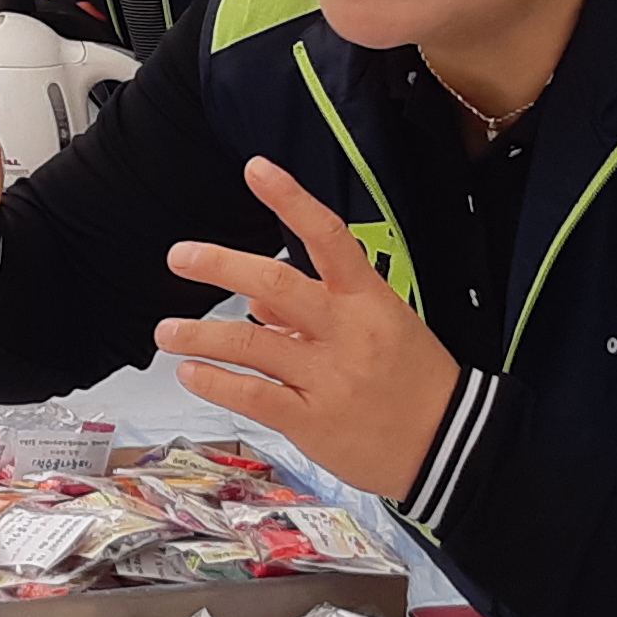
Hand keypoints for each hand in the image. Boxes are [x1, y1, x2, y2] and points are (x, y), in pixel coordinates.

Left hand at [156, 156, 459, 500]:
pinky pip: (252, 395)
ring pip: (250, 345)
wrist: (450, 446)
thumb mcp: (382, 327)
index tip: (256, 170)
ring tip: (166, 331)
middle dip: (221, 266)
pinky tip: (191, 373)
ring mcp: (326, 377)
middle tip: (181, 256)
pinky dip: (215, 382)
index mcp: (368, 300)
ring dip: (200, 334)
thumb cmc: (417, 383)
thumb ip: (316, 311)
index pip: (327, 237)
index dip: (291, 200)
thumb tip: (257, 300)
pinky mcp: (311, 420)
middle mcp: (345, 332)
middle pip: (275, 284)